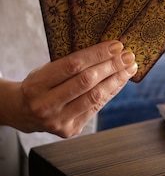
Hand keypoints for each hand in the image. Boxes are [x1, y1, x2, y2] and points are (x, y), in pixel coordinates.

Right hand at [2, 41, 136, 137]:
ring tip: (129, 68)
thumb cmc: (40, 85)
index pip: (73, 65)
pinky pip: (96, 108)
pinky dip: (111, 93)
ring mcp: (58, 121)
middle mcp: (46, 105)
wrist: (23, 112)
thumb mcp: (45, 70)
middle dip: (112, 66)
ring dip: (116, 80)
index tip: (116, 46)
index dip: (97, 54)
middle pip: (87, 82)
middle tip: (128, 56)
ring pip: (95, 97)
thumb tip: (107, 51)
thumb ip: (69, 64)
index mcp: (36, 85)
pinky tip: (120, 82)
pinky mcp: (70, 130)